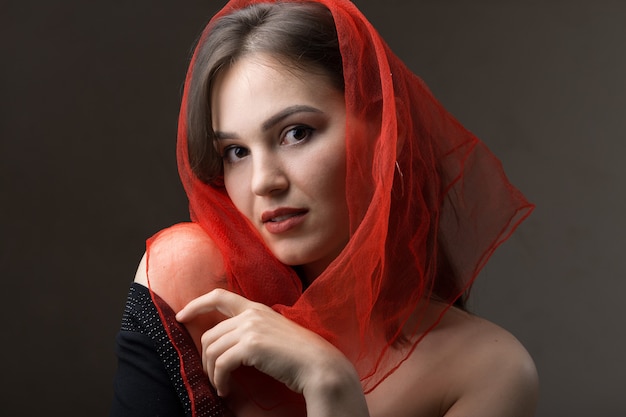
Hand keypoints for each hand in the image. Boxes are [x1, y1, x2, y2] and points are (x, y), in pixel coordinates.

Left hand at [176, 289, 369, 415]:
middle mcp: (251, 314)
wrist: (319, 365)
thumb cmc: (299, 355)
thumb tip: (229, 344)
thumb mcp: (274, 333)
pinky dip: (219, 380)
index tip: (181, 316)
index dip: (196, 304)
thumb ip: (253, 330)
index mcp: (257, 308)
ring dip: (211, 372)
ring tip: (220, 385)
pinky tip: (225, 390)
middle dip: (205, 358)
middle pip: (210, 333)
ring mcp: (251, 328)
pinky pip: (221, 364)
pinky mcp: (251, 346)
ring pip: (212, 350)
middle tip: (213, 376)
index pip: (219, 295)